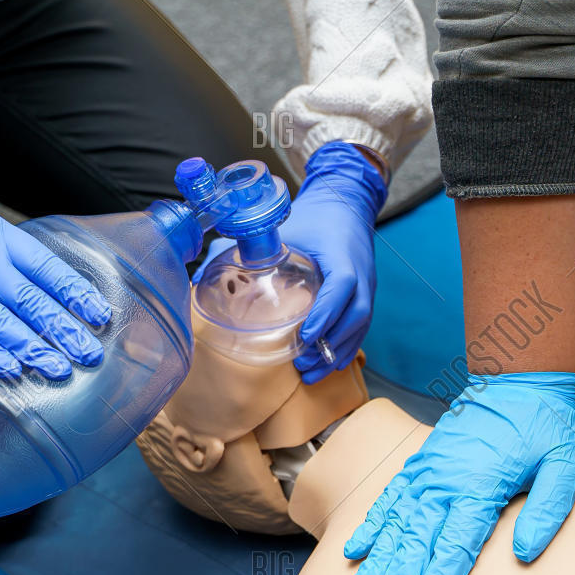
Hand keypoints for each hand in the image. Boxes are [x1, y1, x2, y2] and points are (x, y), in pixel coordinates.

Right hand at [0, 171, 108, 378]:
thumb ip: (2, 258)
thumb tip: (41, 292)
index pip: (47, 266)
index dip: (75, 293)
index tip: (99, 315)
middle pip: (31, 298)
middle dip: (65, 329)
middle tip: (91, 353)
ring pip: (3, 321)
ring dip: (34, 348)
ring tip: (61, 368)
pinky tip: (12, 368)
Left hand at [194, 142, 386, 383]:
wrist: (347, 202)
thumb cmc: (314, 217)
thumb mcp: (285, 227)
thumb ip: (250, 247)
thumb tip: (206, 268)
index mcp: (341, 254)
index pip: (342, 286)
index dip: (326, 313)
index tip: (305, 336)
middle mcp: (361, 272)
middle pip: (356, 315)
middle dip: (330, 343)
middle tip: (302, 364)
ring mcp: (368, 284)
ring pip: (360, 325)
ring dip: (337, 352)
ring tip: (311, 373)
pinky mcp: (368, 293)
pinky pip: (362, 325)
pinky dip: (346, 347)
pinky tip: (329, 363)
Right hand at [344, 372, 574, 574]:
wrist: (519, 378)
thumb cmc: (546, 426)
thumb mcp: (564, 465)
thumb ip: (547, 511)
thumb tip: (525, 554)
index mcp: (480, 487)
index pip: (454, 548)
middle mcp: (446, 481)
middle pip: (417, 541)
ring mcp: (428, 471)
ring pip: (397, 522)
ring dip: (378, 558)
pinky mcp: (421, 463)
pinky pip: (390, 497)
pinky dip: (372, 523)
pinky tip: (356, 549)